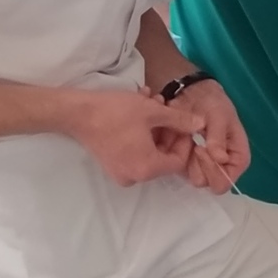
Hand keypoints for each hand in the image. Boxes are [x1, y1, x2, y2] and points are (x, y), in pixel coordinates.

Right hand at [65, 89, 202, 186]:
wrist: (76, 112)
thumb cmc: (116, 112)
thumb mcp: (153, 111)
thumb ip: (180, 120)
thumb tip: (201, 125)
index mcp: (147, 169)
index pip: (178, 161)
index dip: (185, 141)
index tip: (184, 122)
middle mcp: (134, 177)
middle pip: (163, 156)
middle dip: (168, 130)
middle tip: (167, 107)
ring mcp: (120, 172)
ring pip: (149, 150)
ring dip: (155, 127)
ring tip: (153, 101)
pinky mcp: (111, 164)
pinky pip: (134, 151)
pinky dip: (141, 133)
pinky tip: (140, 108)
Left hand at [169, 79, 250, 193]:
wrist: (194, 93)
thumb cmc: (213, 103)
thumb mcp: (219, 115)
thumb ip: (218, 137)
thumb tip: (219, 158)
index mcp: (236, 159)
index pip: (223, 182)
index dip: (211, 170)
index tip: (200, 148)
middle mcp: (221, 167)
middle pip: (206, 183)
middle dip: (196, 164)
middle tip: (192, 142)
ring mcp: (202, 166)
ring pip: (189, 177)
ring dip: (183, 158)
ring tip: (183, 137)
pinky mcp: (185, 161)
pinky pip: (176, 168)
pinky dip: (172, 154)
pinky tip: (175, 137)